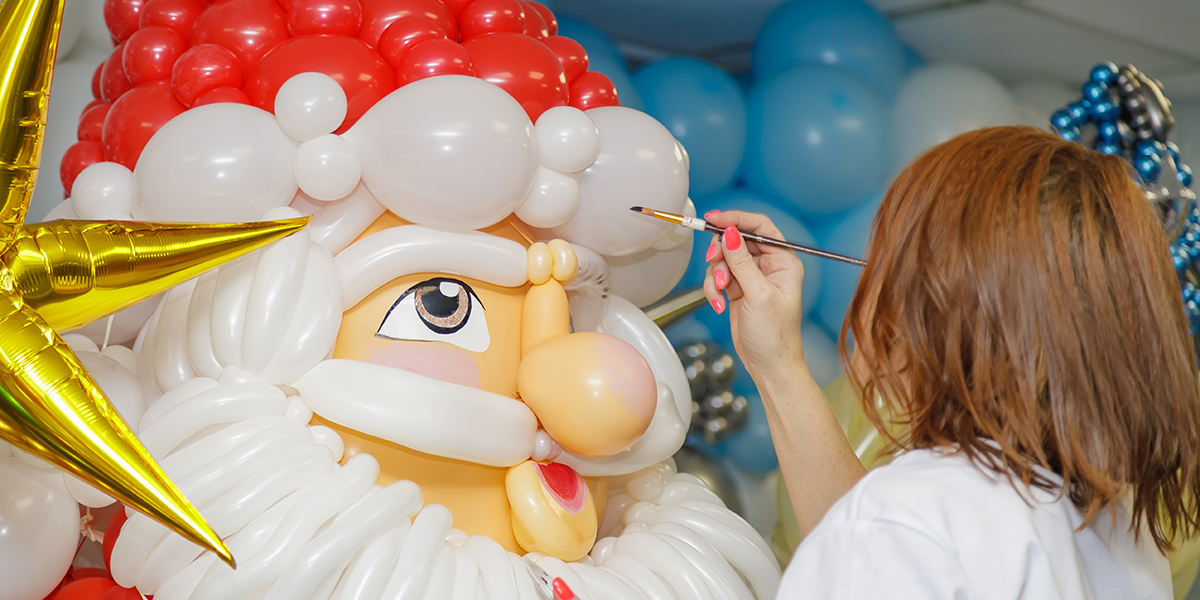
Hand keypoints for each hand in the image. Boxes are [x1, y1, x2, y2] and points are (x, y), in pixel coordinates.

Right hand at [702, 210, 807, 381]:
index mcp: (784, 262)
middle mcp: (769, 266)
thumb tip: (730, 233)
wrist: (769, 365)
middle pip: (737, 240)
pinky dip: (713, 288)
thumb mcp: (758, 295)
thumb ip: (742, 262)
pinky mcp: (738, 288)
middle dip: (721, 253)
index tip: (714, 218)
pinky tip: (718, 304)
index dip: (737, 219)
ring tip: (719, 294)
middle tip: (713, 262)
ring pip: (724, 259)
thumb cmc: (775, 336)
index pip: (760, 227)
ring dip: (715, 275)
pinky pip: (718, 276)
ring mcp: (752, 277)